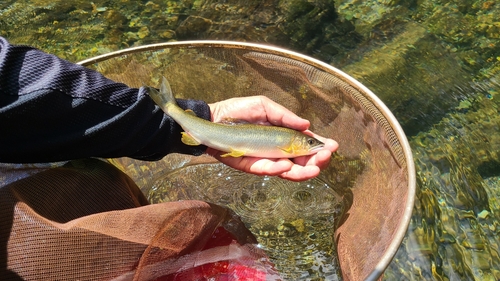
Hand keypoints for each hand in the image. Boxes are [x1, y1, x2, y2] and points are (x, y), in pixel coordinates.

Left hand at [207, 96, 337, 180]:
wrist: (213, 118)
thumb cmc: (238, 110)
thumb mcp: (265, 106)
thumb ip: (285, 116)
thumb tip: (307, 126)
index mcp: (284, 135)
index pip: (306, 145)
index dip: (320, 147)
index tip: (333, 146)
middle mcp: (277, 150)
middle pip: (302, 162)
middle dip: (316, 162)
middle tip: (325, 158)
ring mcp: (265, 160)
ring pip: (288, 172)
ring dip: (302, 172)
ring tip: (314, 169)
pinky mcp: (249, 166)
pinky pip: (266, 170)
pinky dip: (277, 170)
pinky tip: (288, 167)